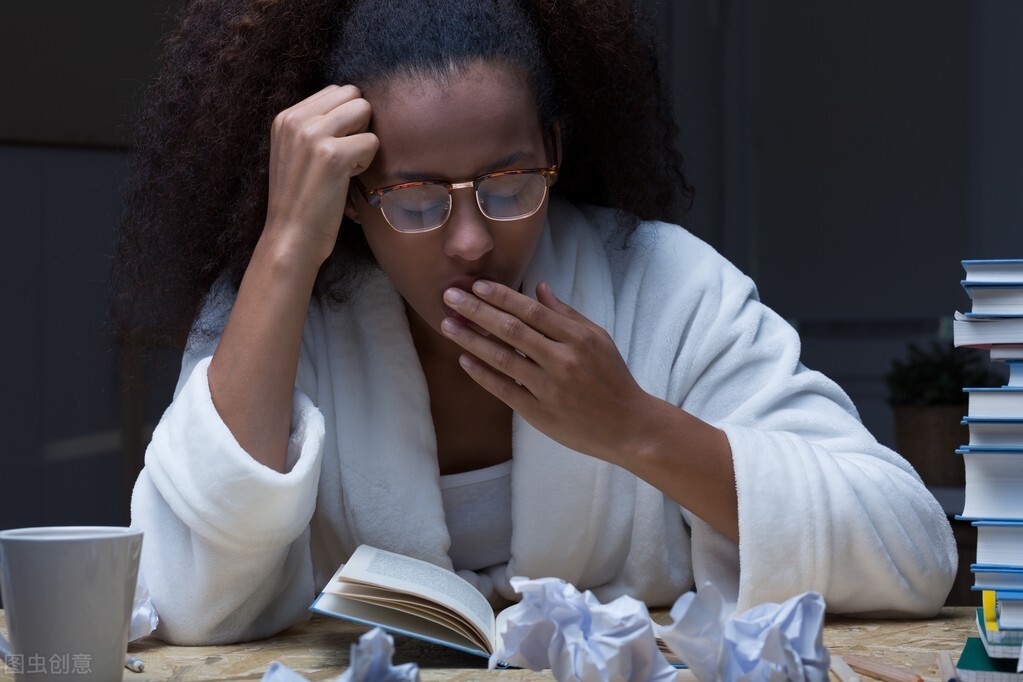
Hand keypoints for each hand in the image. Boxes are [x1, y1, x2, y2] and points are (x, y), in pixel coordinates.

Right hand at [264, 84, 378, 265]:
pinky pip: (372, 141)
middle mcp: (296, 120)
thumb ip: (312, 127)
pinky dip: (367, 162)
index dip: (345, 118)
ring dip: (363, 139)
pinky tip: (349, 179)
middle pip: (351, 94)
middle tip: (346, 154)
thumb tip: (351, 104)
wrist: (290, 238)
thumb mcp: (293, 153)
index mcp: (285, 117)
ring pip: (363, 110)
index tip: (334, 147)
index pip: (334, 91)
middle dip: (358, 122)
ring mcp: (313, 135)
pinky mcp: (333, 155)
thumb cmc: (299, 201)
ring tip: (347, 165)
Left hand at [440, 280, 652, 464]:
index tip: (476, 285)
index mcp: (577, 338)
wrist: (628, 426)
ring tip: (448, 325)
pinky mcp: (539, 413)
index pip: (531, 311)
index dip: (501, 296)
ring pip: (502, 358)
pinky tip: (464, 360)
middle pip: (511, 330)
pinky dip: (482, 374)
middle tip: (449, 297)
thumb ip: (566, 313)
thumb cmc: (612, 378)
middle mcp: (562, 360)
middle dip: (476, 311)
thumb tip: (538, 287)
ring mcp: (549, 388)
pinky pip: (504, 390)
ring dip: (471, 340)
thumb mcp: (598, 338)